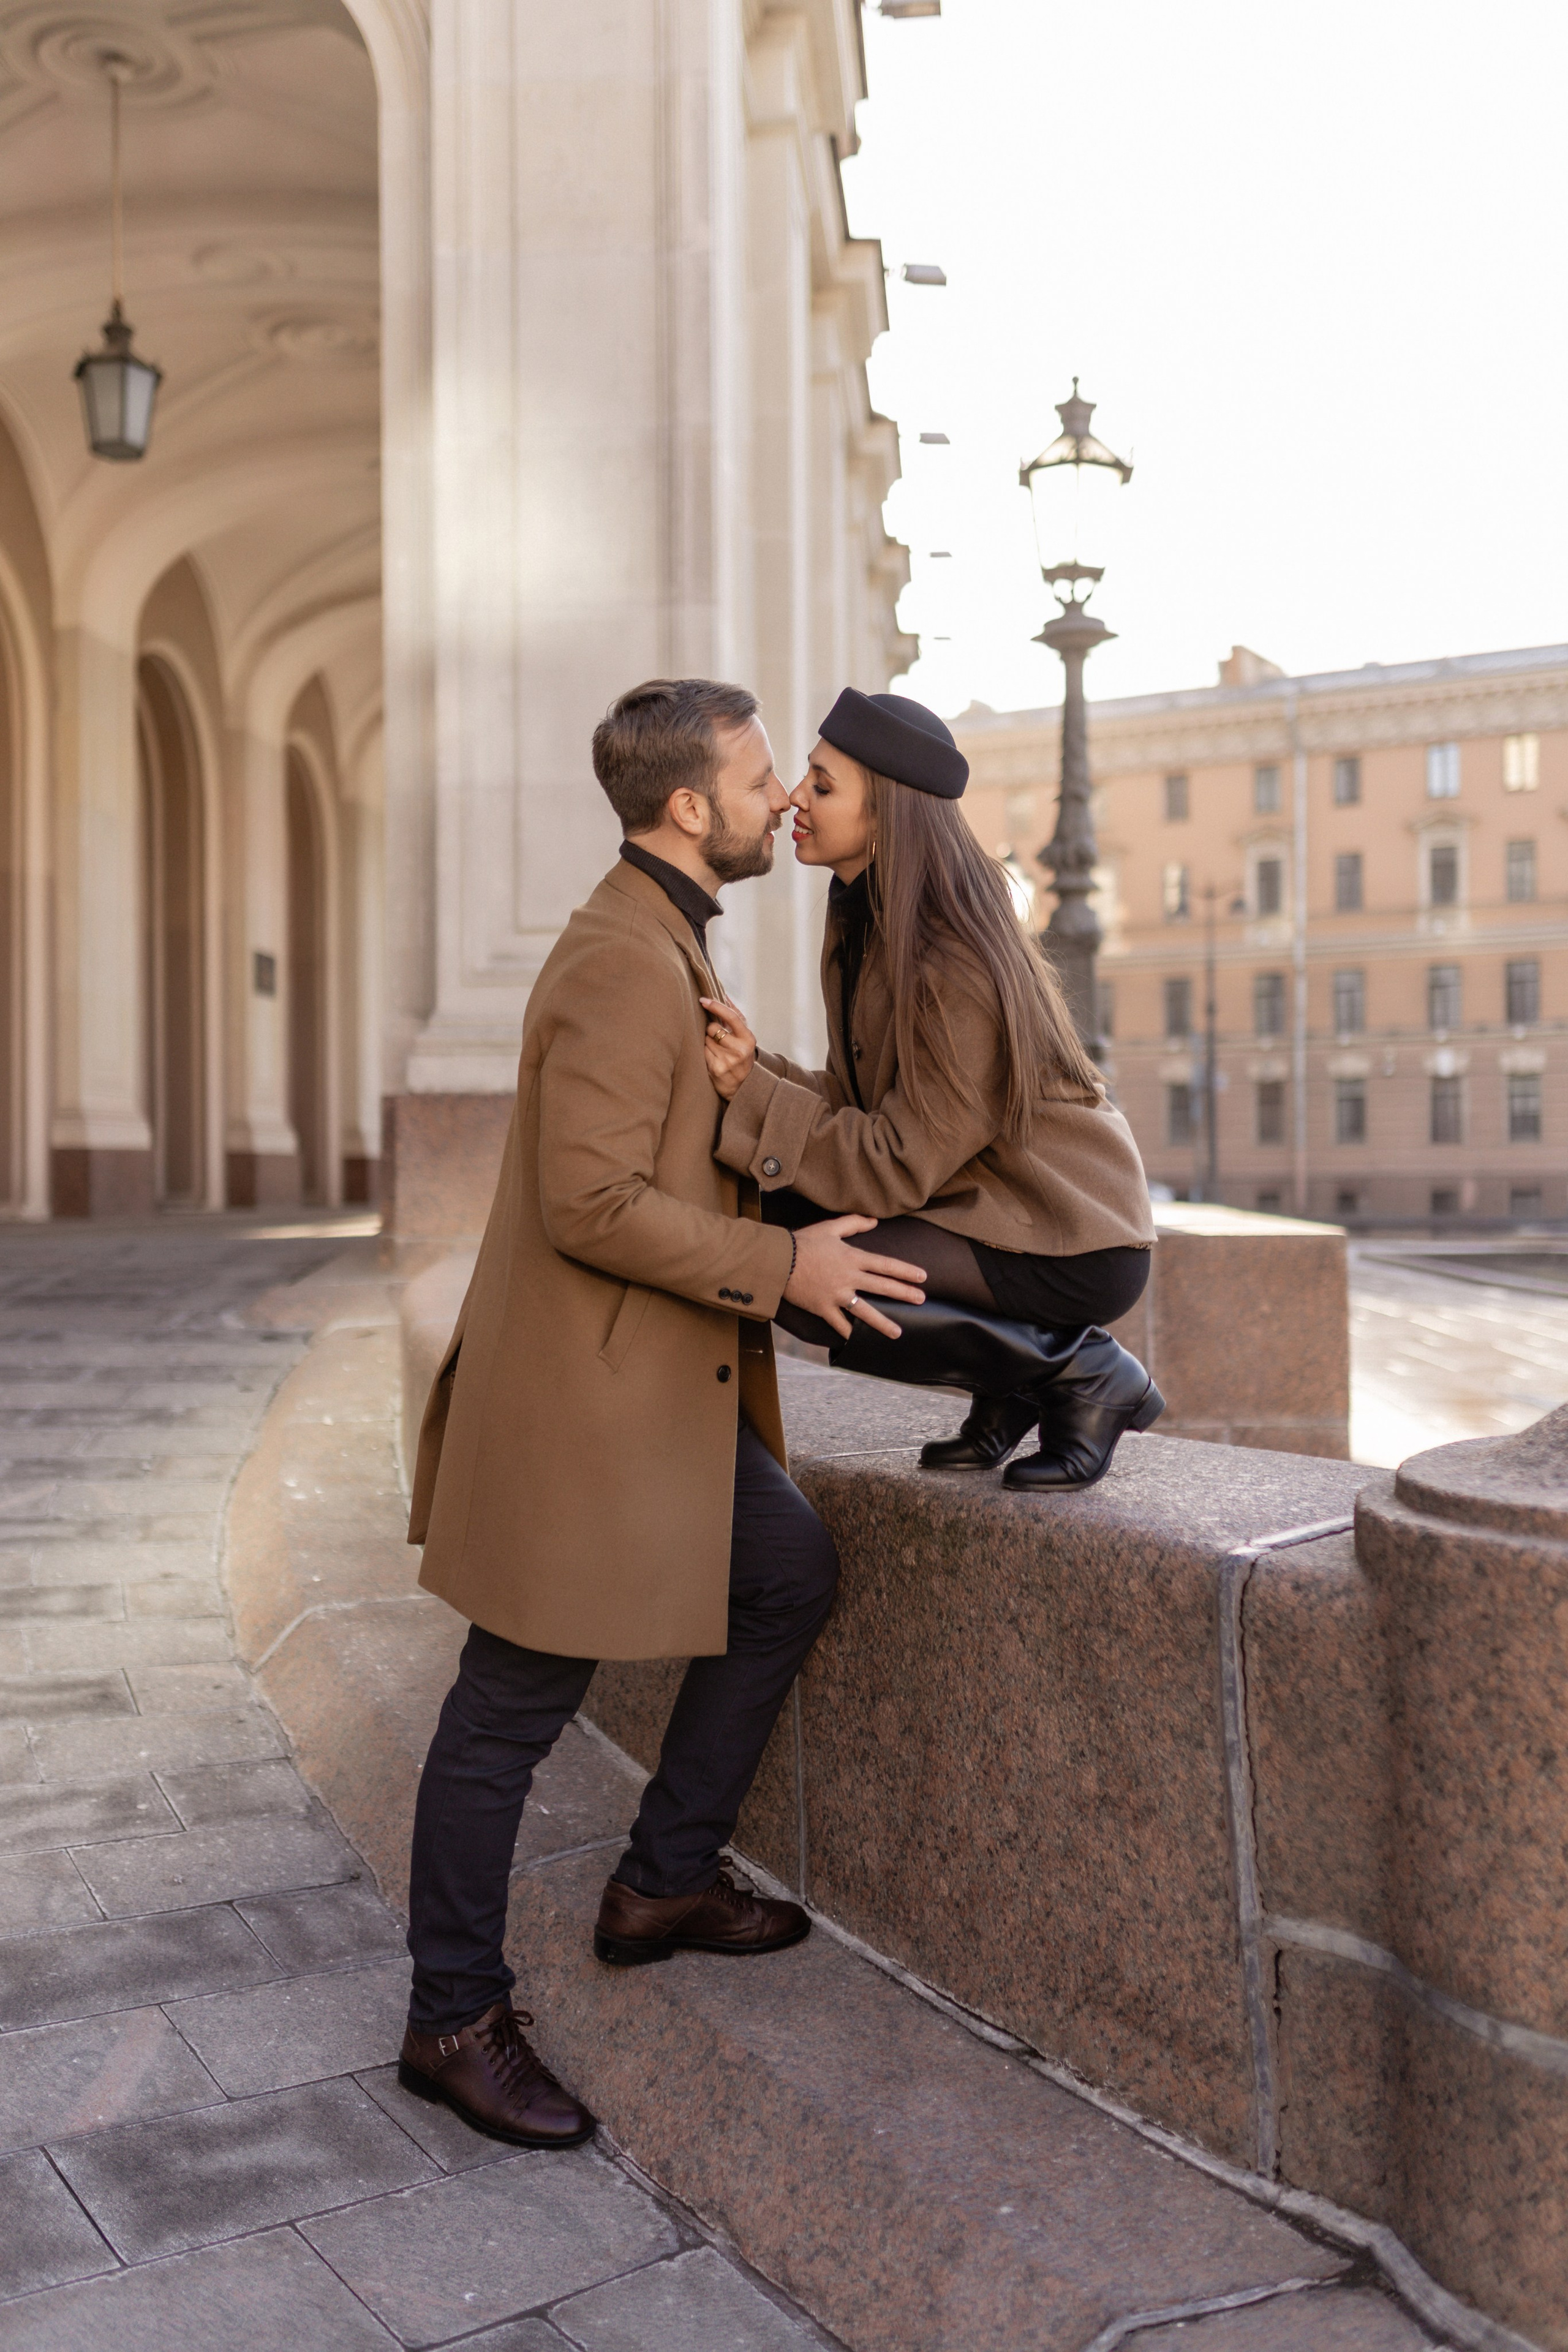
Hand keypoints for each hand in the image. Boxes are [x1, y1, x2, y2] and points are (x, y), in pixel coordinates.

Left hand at [701, 997, 756, 1101]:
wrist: (742, 1086)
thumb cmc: (741, 1054)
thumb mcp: (744, 1036)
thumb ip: (735, 1016)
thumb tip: (724, 994)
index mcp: (748, 1039)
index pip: (731, 1017)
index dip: (716, 1006)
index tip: (703, 1000)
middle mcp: (739, 1050)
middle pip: (713, 1028)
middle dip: (710, 1029)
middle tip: (716, 1037)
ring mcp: (727, 1061)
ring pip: (705, 1039)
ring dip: (707, 1041)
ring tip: (716, 1049)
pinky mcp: (716, 1069)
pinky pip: (701, 1051)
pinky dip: (704, 1051)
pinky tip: (712, 1057)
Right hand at [783, 1215, 925, 1340]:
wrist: (778, 1260)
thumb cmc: (803, 1241)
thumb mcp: (830, 1227)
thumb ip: (854, 1223)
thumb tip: (874, 1221)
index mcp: (852, 1258)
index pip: (885, 1265)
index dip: (905, 1271)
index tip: (922, 1277)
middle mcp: (849, 1278)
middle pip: (882, 1287)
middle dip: (904, 1294)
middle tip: (921, 1299)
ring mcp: (836, 1295)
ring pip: (865, 1312)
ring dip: (883, 1323)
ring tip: (898, 1332)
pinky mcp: (823, 1308)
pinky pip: (839, 1324)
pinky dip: (849, 1335)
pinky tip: (860, 1342)